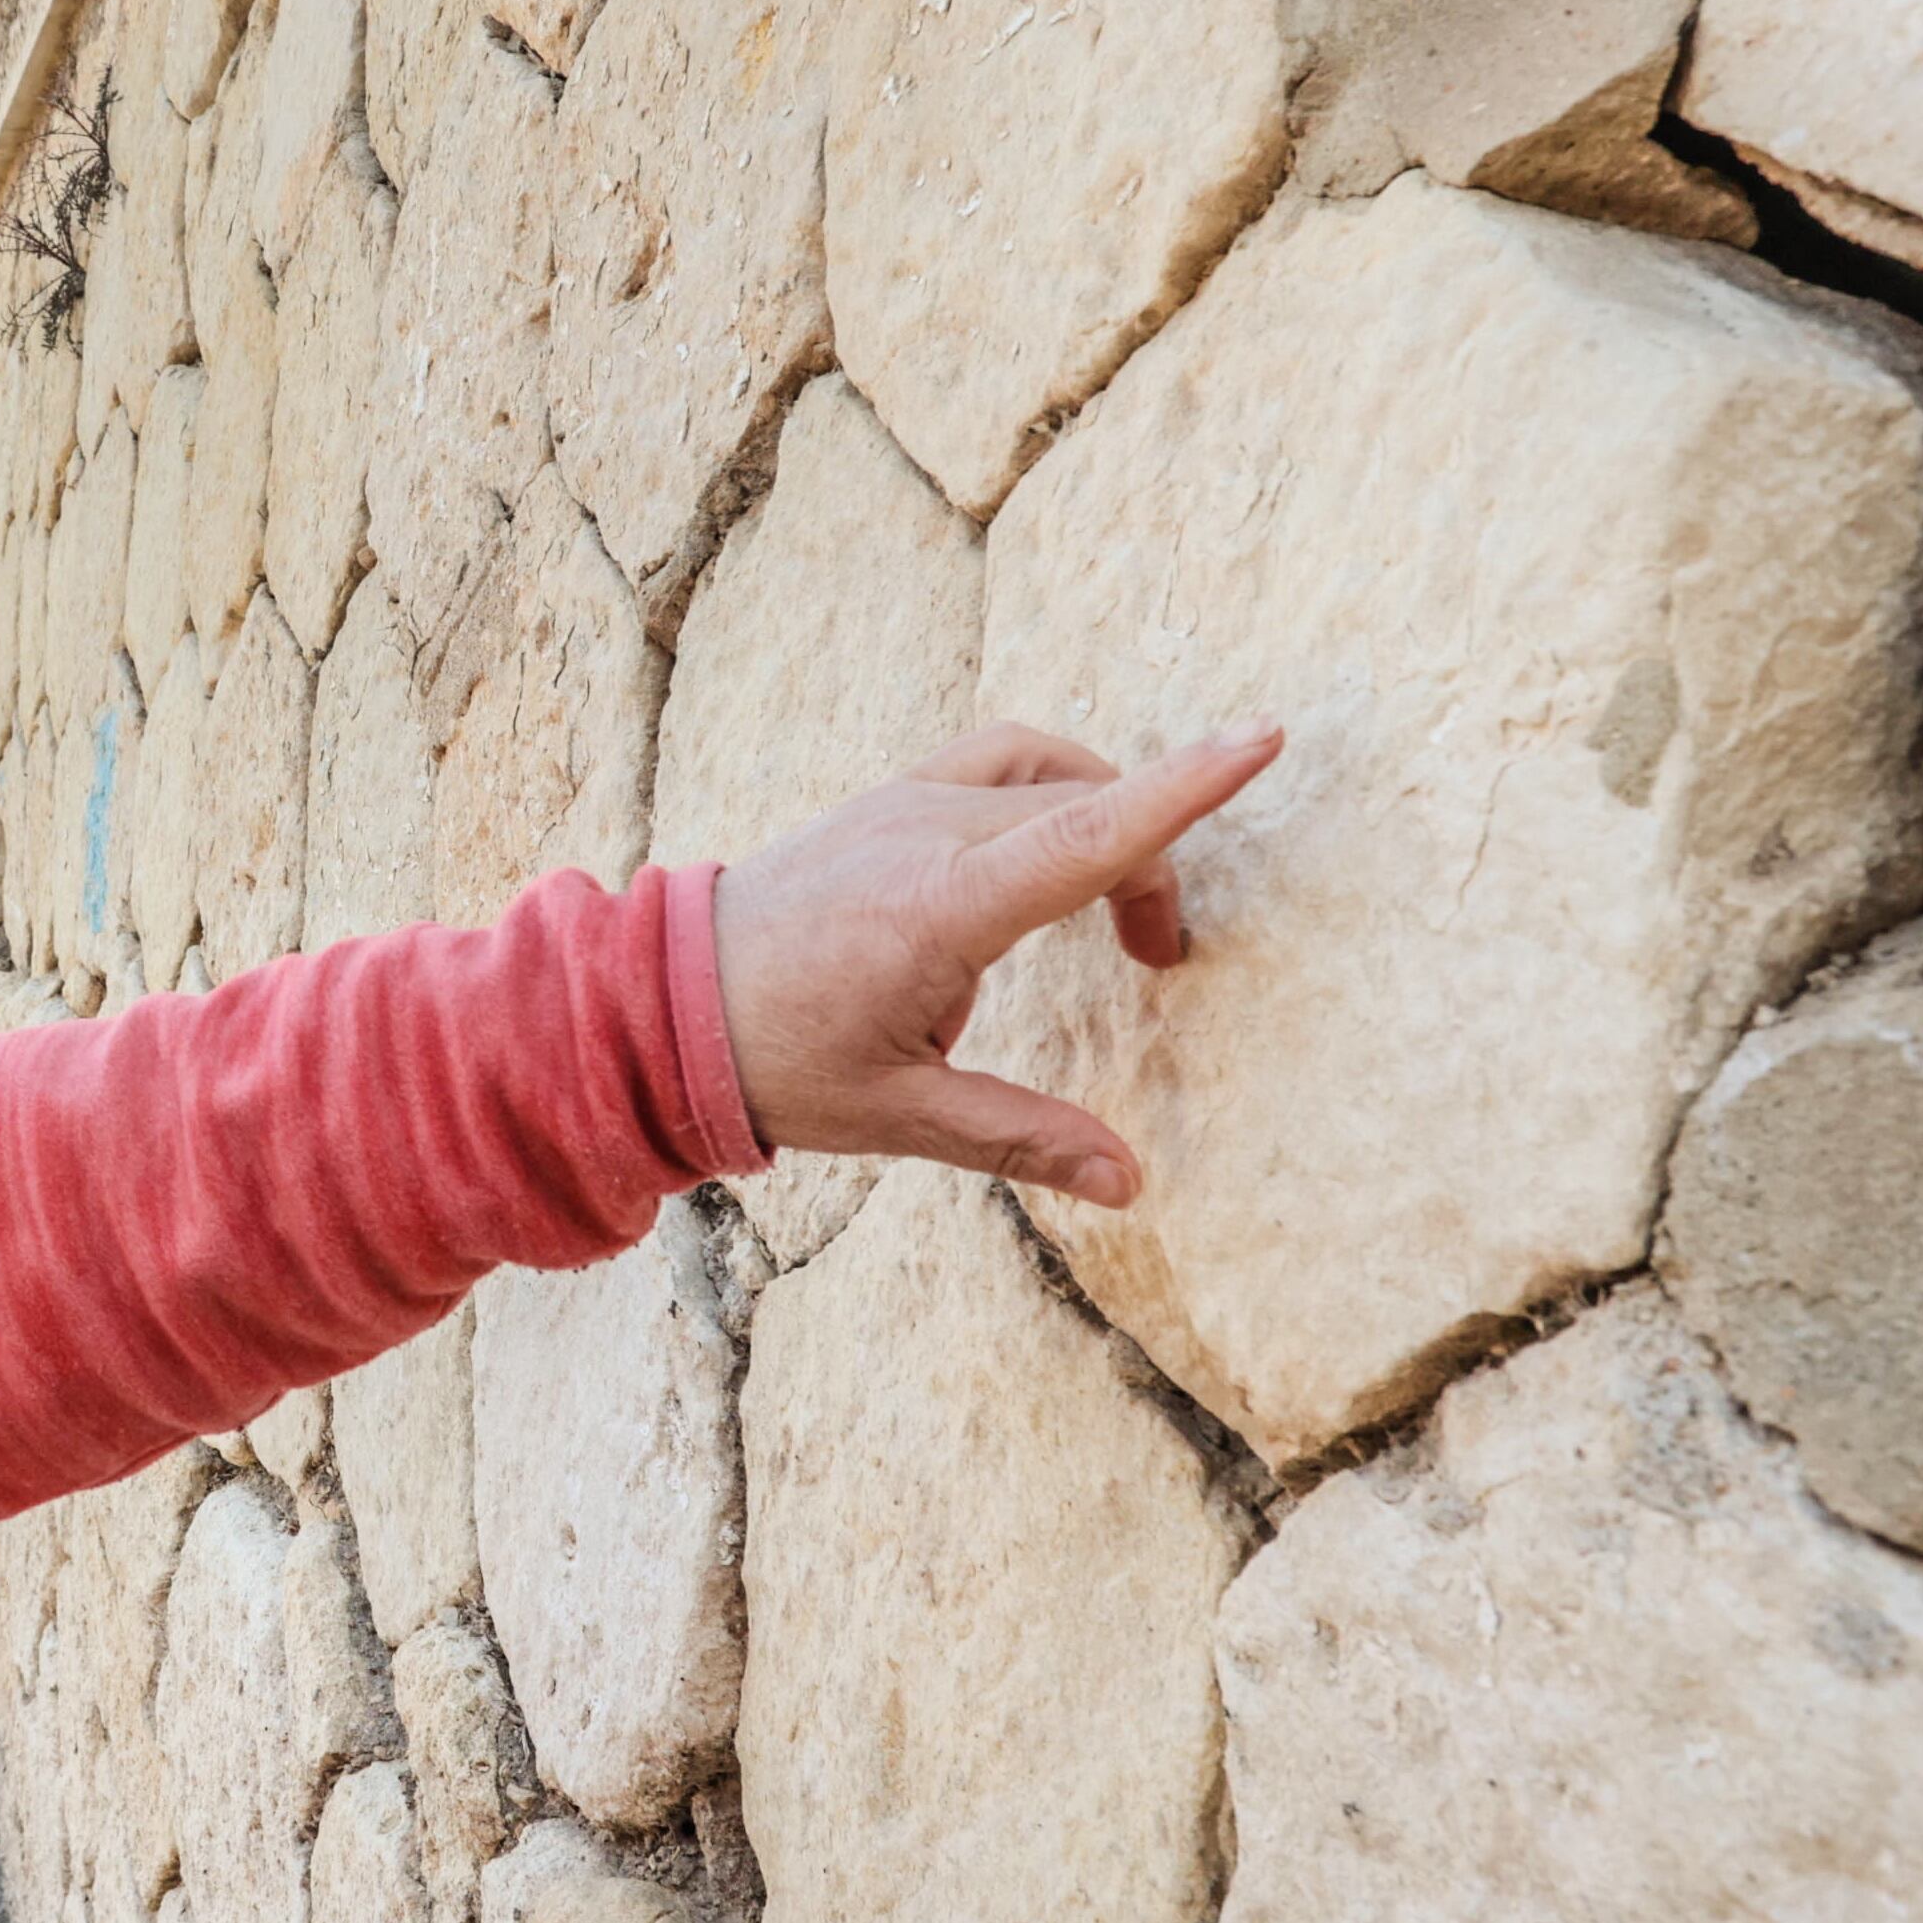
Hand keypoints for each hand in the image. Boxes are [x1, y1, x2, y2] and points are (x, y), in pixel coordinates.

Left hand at [707, 721, 1284, 1206]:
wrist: (661, 1002)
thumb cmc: (776, 1063)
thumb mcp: (899, 1117)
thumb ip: (1020, 1140)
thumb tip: (1129, 1183)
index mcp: (941, 909)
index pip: (1088, 834)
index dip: (1183, 789)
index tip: (1261, 739)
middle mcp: (926, 835)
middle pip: (1086, 813)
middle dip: (1150, 871)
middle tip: (1162, 961)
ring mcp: (902, 803)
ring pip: (1047, 778)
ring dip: (1105, 823)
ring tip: (1118, 919)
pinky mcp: (886, 799)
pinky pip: (997, 763)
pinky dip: (1051, 789)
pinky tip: (1047, 856)